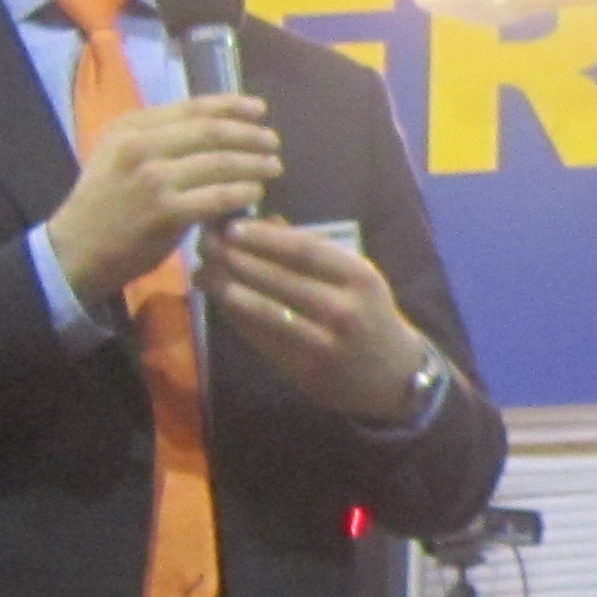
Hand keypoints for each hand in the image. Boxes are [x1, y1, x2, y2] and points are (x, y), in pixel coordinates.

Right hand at [46, 95, 281, 303]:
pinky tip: (255, 193)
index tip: (259, 109)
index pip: (192, 108)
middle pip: (212, 132)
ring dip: (254, 164)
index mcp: (130, 127)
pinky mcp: (167, 212)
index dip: (232, 106)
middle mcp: (141, 146)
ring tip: (273, 166)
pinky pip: (218, 197)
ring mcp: (154, 179)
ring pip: (220, 163)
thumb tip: (215, 127)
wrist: (76, 250)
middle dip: (250, 135)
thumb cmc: (104, 203)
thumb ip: (159, 138)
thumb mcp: (118, 155)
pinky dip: (243, 193)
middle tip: (273, 142)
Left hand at [201, 218, 433, 423]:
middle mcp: (344, 308)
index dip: (264, 238)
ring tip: (203, 273)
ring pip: (266, 310)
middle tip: (205, 245)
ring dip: (228, 289)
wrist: (394, 375)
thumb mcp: (356, 277)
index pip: (304, 251)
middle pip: (279, 278)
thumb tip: (265, 221)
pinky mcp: (306, 367)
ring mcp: (324, 341)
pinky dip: (237, 318)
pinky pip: (263, 337)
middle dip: (236, 259)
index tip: (230, 226)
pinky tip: (220, 302)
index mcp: (359, 277)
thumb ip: (313, 251)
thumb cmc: (371, 315)